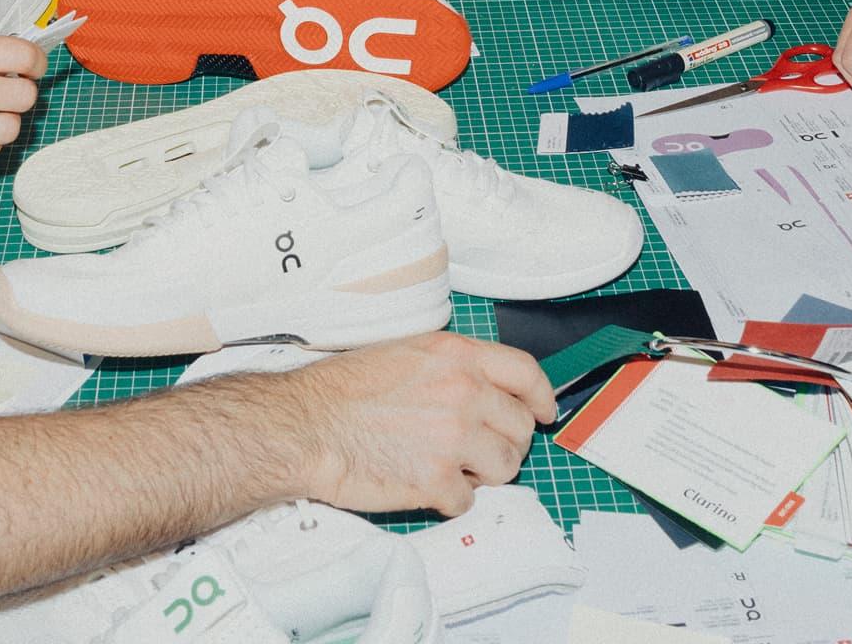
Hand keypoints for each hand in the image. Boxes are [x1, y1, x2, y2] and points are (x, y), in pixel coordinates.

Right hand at [286, 332, 555, 516]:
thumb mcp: (404, 352)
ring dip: (481, 474)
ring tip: (446, 465)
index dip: (541, 396)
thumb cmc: (343, 390)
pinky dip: (448, 498)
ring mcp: (453, 437)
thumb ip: (451, 366)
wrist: (307, 425)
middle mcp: (462, 391)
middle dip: (503, 443)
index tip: (544, 411)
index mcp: (455, 355)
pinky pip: (468, 500)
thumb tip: (483, 389)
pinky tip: (421, 481)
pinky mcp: (438, 479)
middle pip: (520, 429)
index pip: (525, 372)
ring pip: (505, 469)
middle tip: (474, 448)